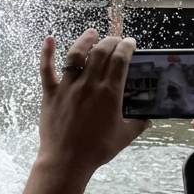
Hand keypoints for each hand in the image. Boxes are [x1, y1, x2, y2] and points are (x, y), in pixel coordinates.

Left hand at [38, 30, 148, 180]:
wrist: (66, 159)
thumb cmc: (97, 149)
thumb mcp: (124, 136)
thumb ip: (138, 123)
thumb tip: (147, 119)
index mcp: (109, 93)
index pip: (120, 60)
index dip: (126, 47)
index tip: (129, 43)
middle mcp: (89, 85)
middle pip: (100, 53)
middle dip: (110, 42)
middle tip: (114, 40)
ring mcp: (67, 87)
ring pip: (75, 55)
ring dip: (85, 41)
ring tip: (92, 33)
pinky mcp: (50, 93)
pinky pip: (46, 69)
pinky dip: (46, 52)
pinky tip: (49, 38)